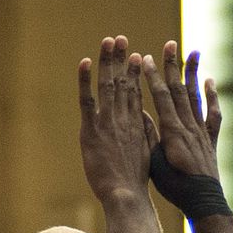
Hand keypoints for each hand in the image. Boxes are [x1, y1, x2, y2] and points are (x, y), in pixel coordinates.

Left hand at [78, 36, 157, 201]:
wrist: (126, 194)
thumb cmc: (136, 180)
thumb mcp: (146, 152)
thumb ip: (144, 132)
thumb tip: (144, 117)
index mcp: (136, 123)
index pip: (135, 91)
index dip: (134, 72)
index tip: (136, 55)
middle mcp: (123, 117)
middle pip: (122, 81)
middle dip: (120, 58)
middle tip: (120, 39)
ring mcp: (107, 122)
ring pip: (107, 85)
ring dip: (106, 61)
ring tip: (108, 41)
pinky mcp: (91, 130)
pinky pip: (87, 100)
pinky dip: (85, 80)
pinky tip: (85, 62)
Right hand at [143, 41, 220, 178]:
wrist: (204, 202)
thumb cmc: (175, 187)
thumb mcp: (154, 163)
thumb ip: (149, 137)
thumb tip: (139, 113)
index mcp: (172, 132)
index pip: (162, 98)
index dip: (154, 78)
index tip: (148, 58)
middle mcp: (189, 127)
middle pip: (179, 90)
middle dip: (173, 66)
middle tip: (170, 44)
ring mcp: (201, 131)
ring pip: (196, 96)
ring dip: (192, 73)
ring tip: (192, 51)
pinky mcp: (210, 138)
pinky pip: (212, 113)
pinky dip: (212, 95)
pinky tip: (210, 80)